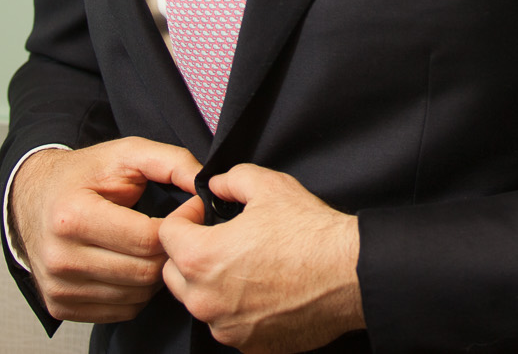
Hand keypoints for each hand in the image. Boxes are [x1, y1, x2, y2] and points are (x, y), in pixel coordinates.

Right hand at [11, 137, 202, 322]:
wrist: (32, 197)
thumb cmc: (83, 175)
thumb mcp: (126, 154)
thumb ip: (171, 162)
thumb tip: (205, 184)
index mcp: (73, 217)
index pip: (147, 240)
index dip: (179, 227)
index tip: (189, 211)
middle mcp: (61, 257)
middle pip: (143, 272)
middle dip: (169, 252)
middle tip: (174, 232)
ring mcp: (58, 286)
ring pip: (136, 295)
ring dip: (155, 274)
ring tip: (151, 246)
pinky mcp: (60, 306)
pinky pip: (120, 311)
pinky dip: (136, 292)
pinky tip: (132, 265)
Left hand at [159, 163, 363, 352]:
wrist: (350, 274)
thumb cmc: (310, 233)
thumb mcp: (268, 185)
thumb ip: (231, 180)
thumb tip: (216, 186)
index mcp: (201, 258)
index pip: (167, 235)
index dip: (185, 216)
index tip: (204, 212)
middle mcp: (205, 300)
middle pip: (174, 274)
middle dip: (188, 253)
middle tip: (218, 238)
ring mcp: (226, 328)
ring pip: (201, 303)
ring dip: (212, 284)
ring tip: (245, 265)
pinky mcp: (249, 346)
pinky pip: (229, 325)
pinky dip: (237, 310)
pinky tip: (263, 290)